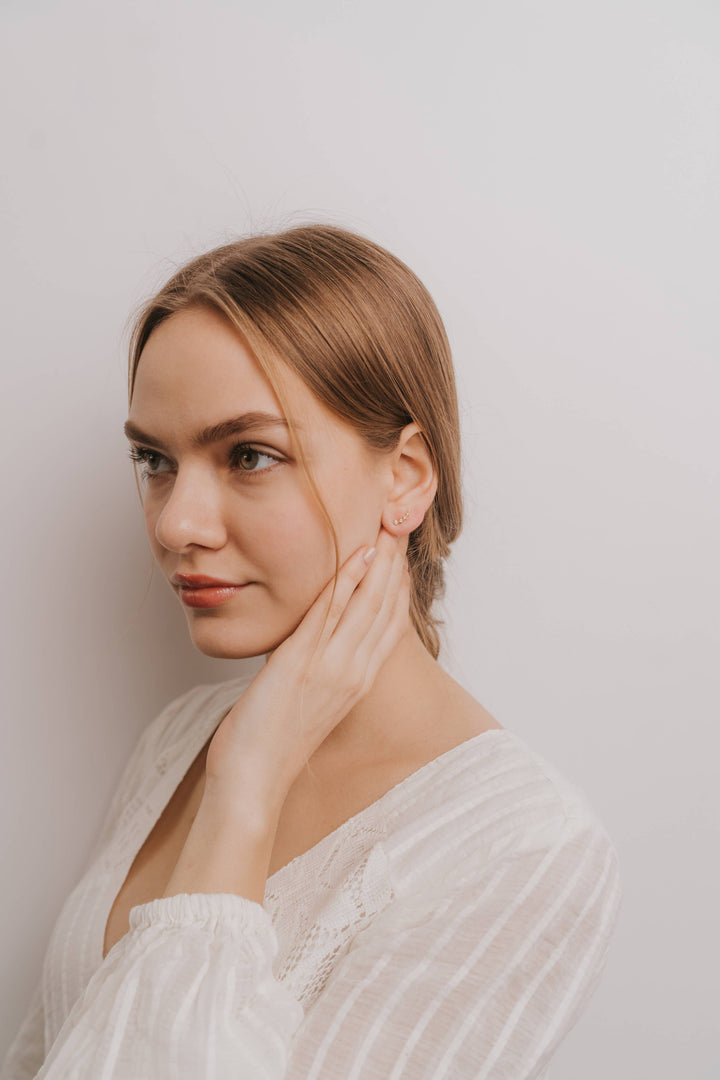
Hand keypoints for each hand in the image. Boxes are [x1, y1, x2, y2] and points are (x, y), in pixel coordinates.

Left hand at [202, 525, 410, 815]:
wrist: (253, 781)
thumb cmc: (270, 747)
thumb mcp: (306, 706)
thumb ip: (317, 677)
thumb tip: (311, 655)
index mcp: (356, 685)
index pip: (389, 629)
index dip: (398, 591)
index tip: (401, 561)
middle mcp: (353, 674)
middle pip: (385, 611)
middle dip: (395, 569)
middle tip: (400, 532)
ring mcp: (332, 668)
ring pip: (366, 605)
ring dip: (379, 565)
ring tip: (386, 533)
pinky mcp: (303, 663)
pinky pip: (331, 612)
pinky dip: (347, 580)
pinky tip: (356, 555)